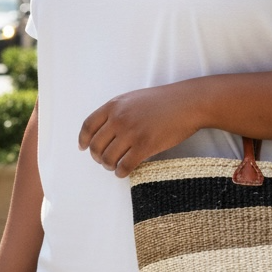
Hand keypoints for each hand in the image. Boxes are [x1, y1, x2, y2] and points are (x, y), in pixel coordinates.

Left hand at [79, 82, 200, 177]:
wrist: (188, 103)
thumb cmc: (164, 101)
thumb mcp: (134, 98)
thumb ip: (117, 111)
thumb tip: (104, 131)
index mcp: (114, 105)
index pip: (88, 126)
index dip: (83, 140)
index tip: (83, 148)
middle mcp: (119, 118)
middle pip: (96, 145)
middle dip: (98, 157)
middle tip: (104, 161)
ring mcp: (131, 132)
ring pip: (108, 158)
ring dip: (109, 166)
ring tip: (116, 166)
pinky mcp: (145, 146)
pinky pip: (124, 166)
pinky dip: (121, 172)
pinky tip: (125, 171)